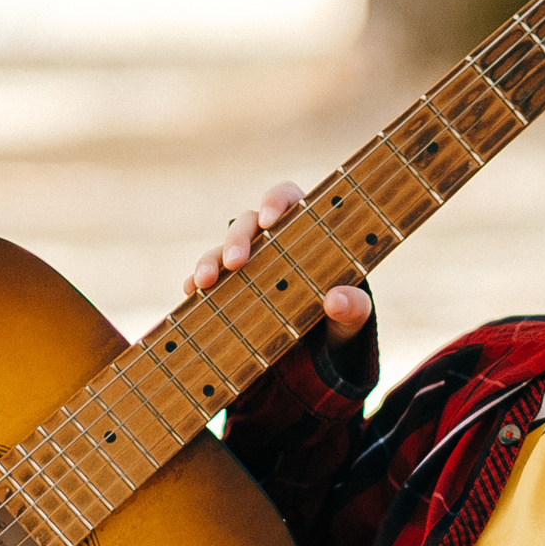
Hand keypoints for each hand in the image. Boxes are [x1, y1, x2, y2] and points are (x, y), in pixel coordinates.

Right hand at [185, 179, 371, 344]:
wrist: (322, 347)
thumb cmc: (342, 317)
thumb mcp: (354, 317)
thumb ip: (354, 308)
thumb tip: (335, 301)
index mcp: (306, 229)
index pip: (287, 198)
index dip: (274, 202)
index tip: (270, 221)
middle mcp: (272, 240)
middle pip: (247, 222)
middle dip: (237, 239)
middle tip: (237, 262)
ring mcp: (247, 262)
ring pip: (221, 249)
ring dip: (210, 261)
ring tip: (204, 283)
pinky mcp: (229, 288)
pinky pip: (206, 279)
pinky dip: (195, 284)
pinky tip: (190, 294)